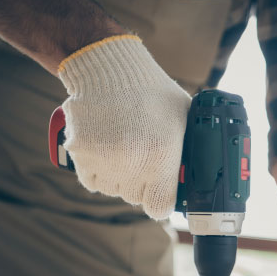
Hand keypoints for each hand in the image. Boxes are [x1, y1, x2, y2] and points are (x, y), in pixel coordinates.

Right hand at [59, 35, 190, 218]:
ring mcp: (103, 161)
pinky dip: (99, 172)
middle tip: (143, 161)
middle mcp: (132, 164)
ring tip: (124, 150)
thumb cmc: (153, 93)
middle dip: (142, 185)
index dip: (162, 201)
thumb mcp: (184, 119)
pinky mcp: (80, 154)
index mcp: (161, 158)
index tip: (161, 192)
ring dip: (119, 178)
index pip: (160, 207)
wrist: (110, 68)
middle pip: (136, 198)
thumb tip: (196, 173)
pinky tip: (106, 152)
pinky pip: (92, 181)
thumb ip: (189, 150)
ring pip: (114, 189)